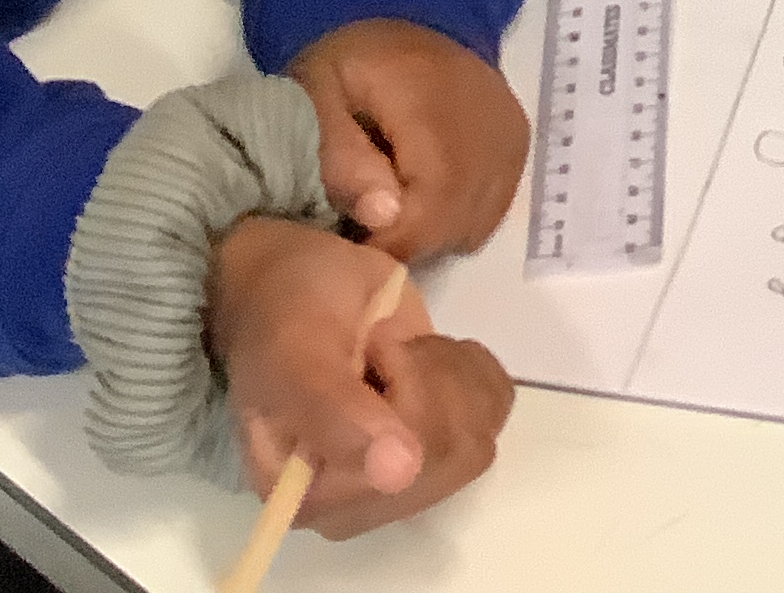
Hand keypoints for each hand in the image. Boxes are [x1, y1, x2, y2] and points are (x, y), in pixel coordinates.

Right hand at [207, 216, 513, 537]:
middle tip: (377, 343)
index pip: (403, 475)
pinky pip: (496, 407)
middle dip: (424, 375)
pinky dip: (468, 362)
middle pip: (449, 454)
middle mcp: (363, 502)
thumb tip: (398, 473)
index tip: (368, 350)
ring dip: (444, 367)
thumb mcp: (298, 353)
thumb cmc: (287, 315)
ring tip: (394, 348)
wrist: (300, 281)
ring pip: (478, 431)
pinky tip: (422, 353)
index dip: (404, 396)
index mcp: (312, 498)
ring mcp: (408, 476)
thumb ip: (334, 413)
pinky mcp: (444, 439)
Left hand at [288, 18, 528, 261]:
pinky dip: (456, 220)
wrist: (411, 16)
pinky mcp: (517, 146)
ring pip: (475, 221)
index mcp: (432, 104)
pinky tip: (426, 200)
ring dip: (429, 233)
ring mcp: (509, 136)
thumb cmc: (351, 63)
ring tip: (393, 208)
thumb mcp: (316, 94)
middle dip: (405, 241)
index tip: (351, 243)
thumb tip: (384, 216)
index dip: (389, 243)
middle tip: (365, 228)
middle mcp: (487, 122)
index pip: (428, 206)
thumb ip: (338, 154)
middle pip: (454, 220)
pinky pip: (491, 209)